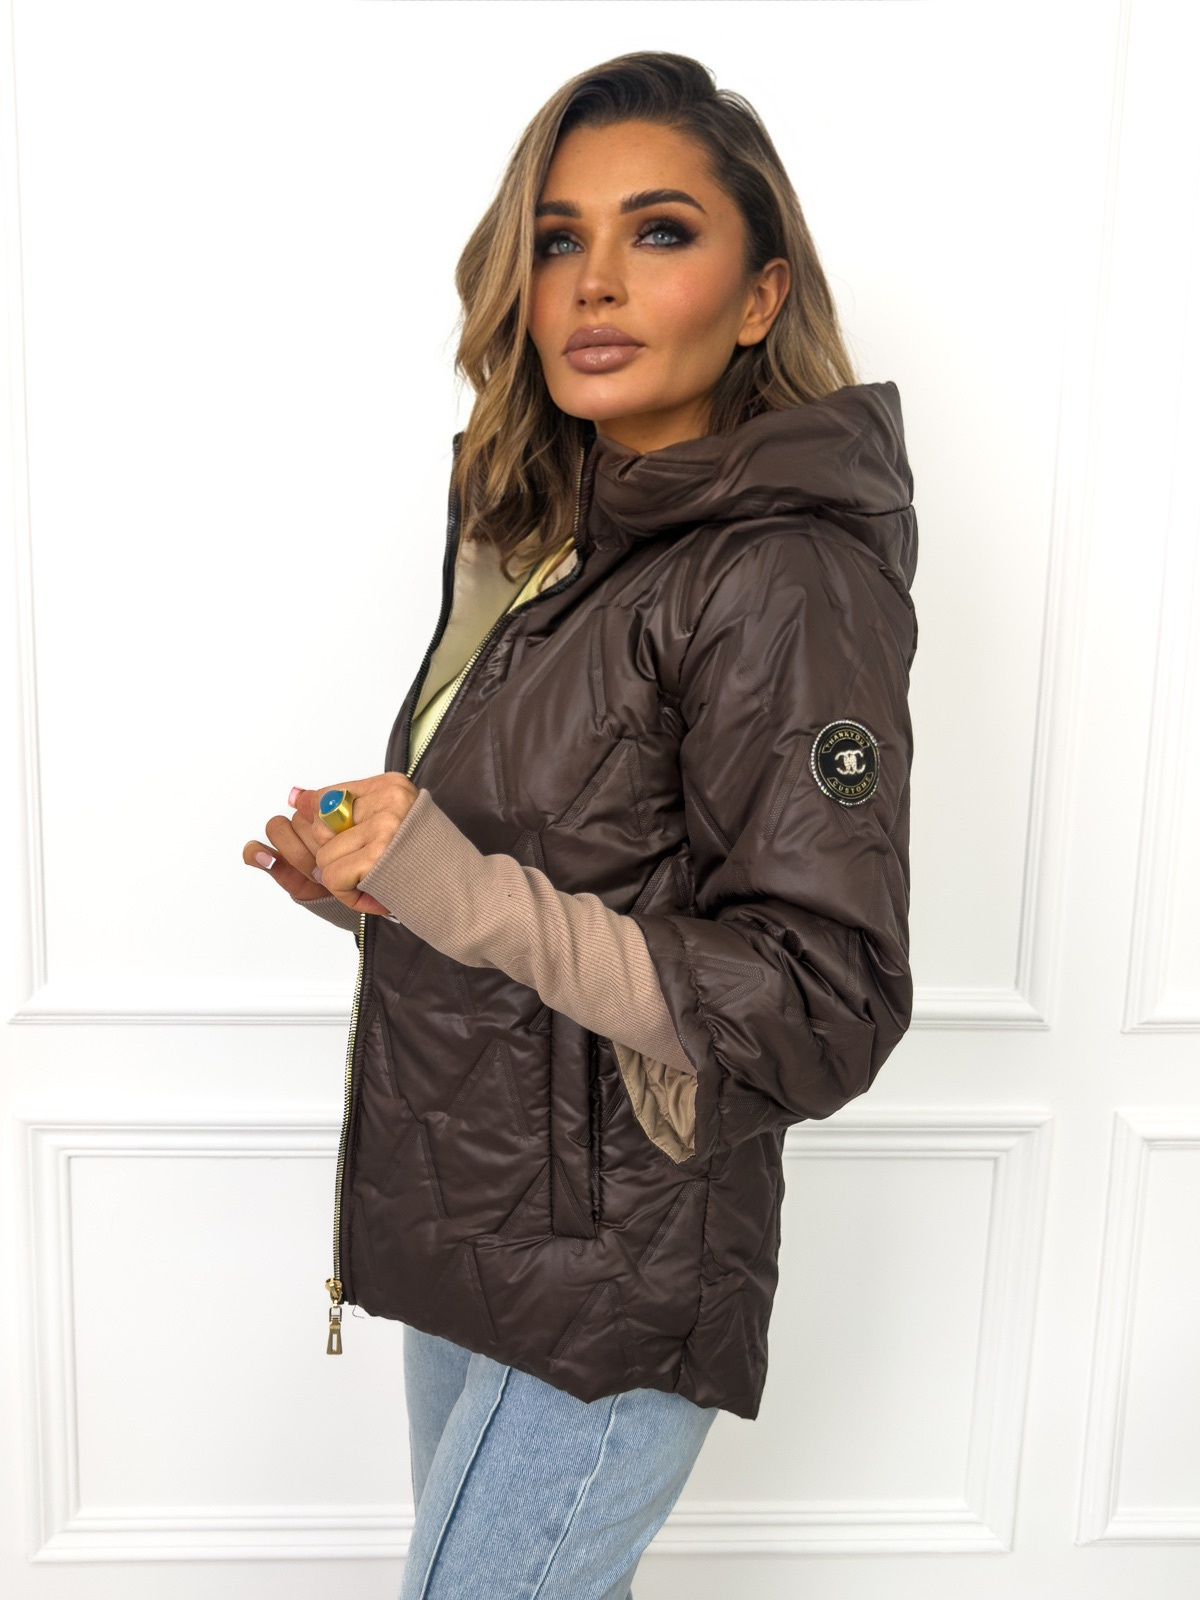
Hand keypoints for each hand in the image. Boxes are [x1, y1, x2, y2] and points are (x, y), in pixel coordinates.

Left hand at [243, 773, 419, 916]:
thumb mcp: (389, 822)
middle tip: (369, 867)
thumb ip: (344, 810)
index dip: (327, 828)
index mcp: (390, 786)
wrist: (459, 891)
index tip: (347, 843)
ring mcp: (383, 827)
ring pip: (323, 856)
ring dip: (344, 878)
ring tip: (377, 881)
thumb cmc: (424, 861)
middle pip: (321, 827)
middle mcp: (388, 800)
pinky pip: (332, 878)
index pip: (329, 796)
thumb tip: (296, 797)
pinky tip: (375, 894)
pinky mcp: (377, 856)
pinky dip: (348, 894)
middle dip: (337, 856)